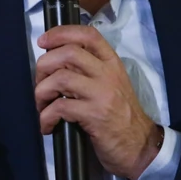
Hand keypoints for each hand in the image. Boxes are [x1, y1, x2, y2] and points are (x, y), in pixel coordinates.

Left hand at [35, 26, 162, 179]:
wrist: (140, 147)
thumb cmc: (119, 116)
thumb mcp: (109, 85)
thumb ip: (87, 70)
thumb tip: (53, 62)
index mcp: (111, 63)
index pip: (87, 35)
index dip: (61, 33)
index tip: (42, 41)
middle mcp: (107, 74)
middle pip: (68, 53)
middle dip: (44, 65)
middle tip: (40, 82)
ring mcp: (102, 94)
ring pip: (60, 78)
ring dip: (41, 92)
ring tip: (42, 105)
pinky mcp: (95, 115)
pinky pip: (60, 107)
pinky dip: (46, 116)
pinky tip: (47, 125)